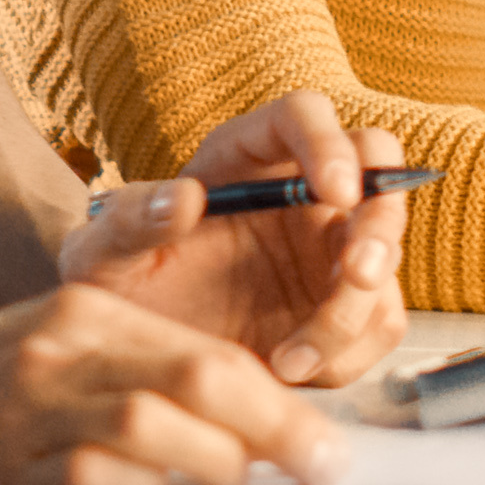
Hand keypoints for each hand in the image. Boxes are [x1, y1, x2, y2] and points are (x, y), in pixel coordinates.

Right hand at [0, 281, 345, 484]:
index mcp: (84, 313)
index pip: (210, 353)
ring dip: (216, 472)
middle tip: (317, 475)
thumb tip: (237, 433)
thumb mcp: (45, 348)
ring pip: (156, 430)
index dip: (281, 403)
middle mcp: (62, 350)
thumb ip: (129, 374)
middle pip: (201, 380)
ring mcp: (27, 411)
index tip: (324, 447)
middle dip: (277, 433)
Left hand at [53, 90, 409, 385]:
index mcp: (243, 157)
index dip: (329, 144)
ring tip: (293, 356)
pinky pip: (377, 322)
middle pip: (377, 168)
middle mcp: (297, 193)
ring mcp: (326, 251)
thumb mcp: (99, 256)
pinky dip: (346, 352)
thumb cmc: (116, 292)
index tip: (333, 190)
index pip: (304, 116)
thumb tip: (183, 197)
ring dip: (358, 305)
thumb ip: (130, 220)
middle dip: (379, 218)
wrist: (131, 368)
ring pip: (385, 254)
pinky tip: (290, 367)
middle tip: (354, 270)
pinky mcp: (341, 309)